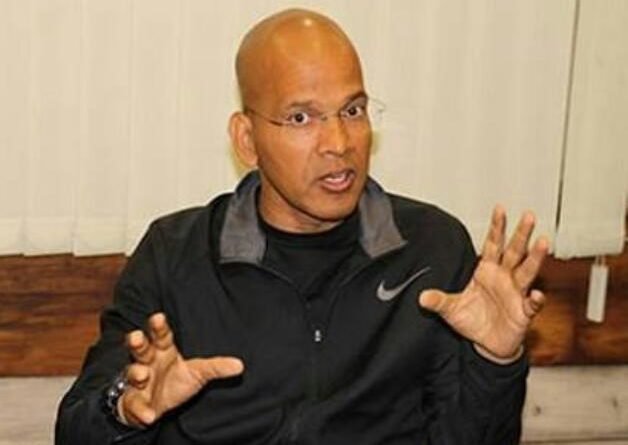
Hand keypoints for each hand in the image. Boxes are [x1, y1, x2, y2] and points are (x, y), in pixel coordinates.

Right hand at [118, 312, 243, 426]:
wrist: (153, 404)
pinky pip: (135, 404)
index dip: (159, 326)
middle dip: (137, 342)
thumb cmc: (175, 379)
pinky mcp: (135, 402)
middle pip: (141, 349)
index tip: (159, 317)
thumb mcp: (198, 372)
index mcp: (163, 350)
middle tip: (136, 336)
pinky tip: (149, 414)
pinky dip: (141, 410)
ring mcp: (138, 381)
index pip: (162, 335)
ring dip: (136, 373)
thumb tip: (240, 366)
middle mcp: (148, 362)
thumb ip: (216, 367)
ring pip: (132, 372)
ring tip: (142, 374)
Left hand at [419, 206, 548, 361]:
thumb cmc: (473, 322)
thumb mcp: (451, 310)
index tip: (500, 209)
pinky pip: (532, 304)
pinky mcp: (523, 312)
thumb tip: (421, 297)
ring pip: (528, 271)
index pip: (492, 244)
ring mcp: (516, 294)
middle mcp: (504, 278)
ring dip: (535, 257)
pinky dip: (535, 300)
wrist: (487, 345)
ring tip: (542, 243)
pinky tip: (536, 295)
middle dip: (521, 234)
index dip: (497, 227)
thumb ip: (438, 301)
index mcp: (486, 272)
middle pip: (514, 251)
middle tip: (528, 216)